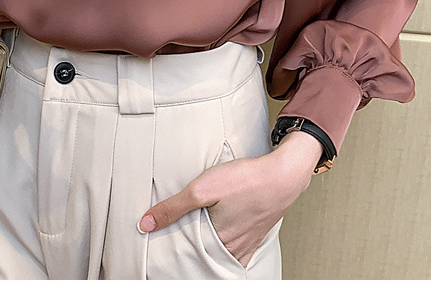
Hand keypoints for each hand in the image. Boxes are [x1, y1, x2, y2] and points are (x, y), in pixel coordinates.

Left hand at [137, 130, 322, 267]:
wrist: (285, 173)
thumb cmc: (246, 179)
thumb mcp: (202, 189)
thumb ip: (173, 207)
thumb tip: (145, 224)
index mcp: (219, 242)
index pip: (190, 257)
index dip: (177, 253)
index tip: (165, 250)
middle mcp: (235, 248)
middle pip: (207, 256)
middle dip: (192, 252)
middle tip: (178, 244)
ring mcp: (249, 242)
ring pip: (223, 253)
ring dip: (210, 249)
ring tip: (197, 239)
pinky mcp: (258, 232)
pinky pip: (240, 248)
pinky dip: (228, 245)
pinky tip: (224, 234)